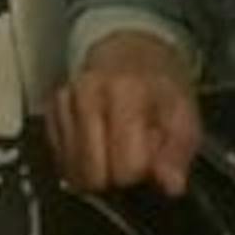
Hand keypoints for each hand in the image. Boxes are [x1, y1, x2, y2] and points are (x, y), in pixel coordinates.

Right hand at [46, 31, 200, 196]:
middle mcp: (87, 94)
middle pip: (92, 175)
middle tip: (132, 154)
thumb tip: (170, 185)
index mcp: (126, 92)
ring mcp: (63, 102)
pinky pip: (60, 162)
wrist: (129, 49)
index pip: (125, 167)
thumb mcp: (184, 113)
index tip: (150, 155)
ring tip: (115, 145)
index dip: (142, 171)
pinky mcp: (49, 111)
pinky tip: (97, 141)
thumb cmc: (159, 85)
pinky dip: (79, 161)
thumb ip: (179, 151)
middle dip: (115, 177)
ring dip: (96, 170)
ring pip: (72, 173)